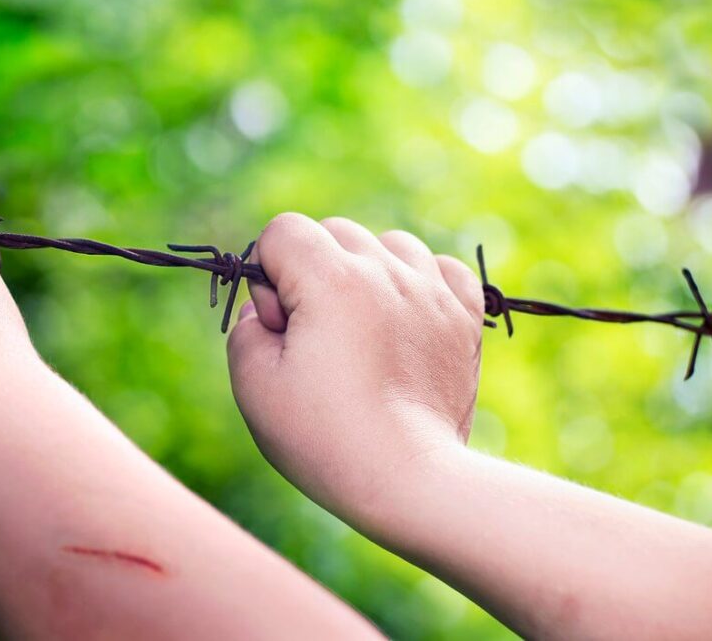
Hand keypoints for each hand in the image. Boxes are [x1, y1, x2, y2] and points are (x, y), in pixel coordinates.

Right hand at [226, 213, 483, 528]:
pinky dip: (420, 283)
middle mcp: (386, 272)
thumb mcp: (253, 385)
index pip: (283, 231)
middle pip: (334, 231)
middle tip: (315, 336)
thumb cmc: (324, 439)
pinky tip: (405, 320)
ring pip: (389, 243)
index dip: (267, 272)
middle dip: (312, 271)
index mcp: (331, 280)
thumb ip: (247, 328)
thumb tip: (269, 308)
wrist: (410, 481)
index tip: (279, 325)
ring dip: (366, 272)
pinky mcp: (463, 319)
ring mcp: (432, 292)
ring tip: (360, 328)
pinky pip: (442, 268)